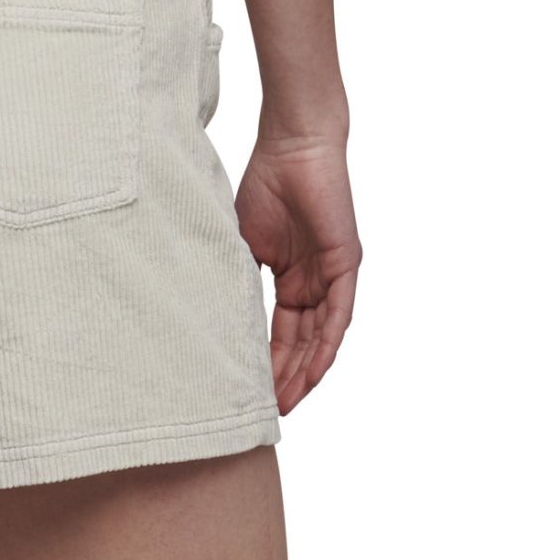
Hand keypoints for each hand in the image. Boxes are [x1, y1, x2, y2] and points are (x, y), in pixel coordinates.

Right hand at [237, 133, 361, 412]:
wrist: (292, 146)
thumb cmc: (265, 184)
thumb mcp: (241, 245)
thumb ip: (236, 282)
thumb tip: (212, 320)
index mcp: (291, 279)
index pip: (281, 333)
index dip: (268, 365)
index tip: (250, 394)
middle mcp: (315, 283)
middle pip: (302, 343)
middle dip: (287, 379)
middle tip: (270, 413)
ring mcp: (332, 275)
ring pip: (322, 337)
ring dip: (306, 372)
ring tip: (289, 403)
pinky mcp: (347, 264)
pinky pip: (339, 315)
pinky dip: (327, 346)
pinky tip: (315, 373)